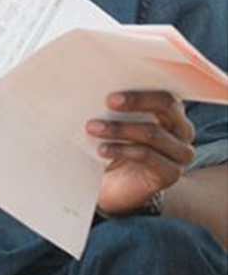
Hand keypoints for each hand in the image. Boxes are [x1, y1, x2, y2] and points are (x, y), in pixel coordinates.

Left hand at [87, 91, 194, 215]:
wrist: (112, 186)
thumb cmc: (112, 145)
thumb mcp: (113, 122)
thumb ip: (115, 106)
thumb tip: (97, 88)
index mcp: (171, 111)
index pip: (165, 95)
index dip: (140, 92)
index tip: (111, 95)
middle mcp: (181, 130)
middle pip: (166, 108)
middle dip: (136, 101)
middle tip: (107, 101)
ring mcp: (180, 153)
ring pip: (152, 133)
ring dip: (119, 128)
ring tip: (92, 128)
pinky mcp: (172, 173)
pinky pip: (147, 155)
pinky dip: (121, 150)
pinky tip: (102, 149)